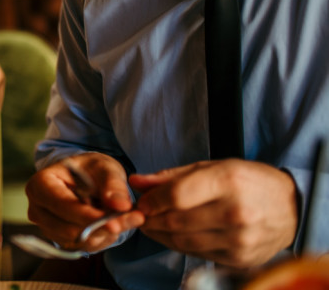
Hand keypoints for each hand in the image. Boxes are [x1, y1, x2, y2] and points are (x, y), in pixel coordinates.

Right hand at [26, 152, 142, 251]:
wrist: (84, 178)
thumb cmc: (89, 169)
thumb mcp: (104, 168)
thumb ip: (113, 185)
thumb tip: (120, 206)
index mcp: (41, 184)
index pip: (61, 205)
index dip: (87, 215)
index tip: (115, 221)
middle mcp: (37, 208)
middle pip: (68, 228)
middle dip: (101, 227)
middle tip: (133, 219)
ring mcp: (45, 226)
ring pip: (77, 241)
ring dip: (104, 234)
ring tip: (125, 218)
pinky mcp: (58, 239)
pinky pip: (82, 247)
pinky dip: (101, 239)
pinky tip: (112, 225)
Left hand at [130, 159, 297, 267]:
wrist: (290, 208)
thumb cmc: (248, 181)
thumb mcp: (213, 167)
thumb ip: (172, 176)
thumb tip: (136, 181)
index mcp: (228, 182)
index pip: (176, 195)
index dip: (151, 200)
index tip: (141, 201)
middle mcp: (235, 212)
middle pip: (176, 220)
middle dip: (150, 219)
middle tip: (139, 215)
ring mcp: (239, 239)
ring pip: (183, 241)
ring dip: (160, 234)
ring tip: (151, 225)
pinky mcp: (240, 258)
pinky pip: (197, 254)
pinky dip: (178, 245)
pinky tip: (172, 235)